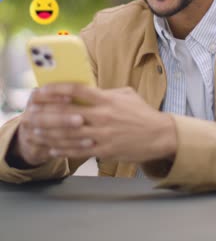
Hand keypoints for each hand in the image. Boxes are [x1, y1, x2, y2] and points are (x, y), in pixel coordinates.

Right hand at [14, 88, 85, 166]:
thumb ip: (65, 95)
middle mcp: (27, 117)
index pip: (38, 96)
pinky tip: (86, 145)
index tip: (70, 98)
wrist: (33, 138)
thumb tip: (87, 88)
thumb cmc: (52, 112)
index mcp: (32, 101)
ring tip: (90, 135)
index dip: (53, 97)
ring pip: (50, 136)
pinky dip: (72, 148)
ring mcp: (29, 135)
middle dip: (63, 119)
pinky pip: (55, 149)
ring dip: (71, 136)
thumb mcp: (53, 101)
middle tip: (81, 119)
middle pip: (43, 118)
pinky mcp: (36, 150)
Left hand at [25, 83, 176, 162]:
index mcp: (107, 99)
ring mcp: (103, 135)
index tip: (42, 90)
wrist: (160, 135)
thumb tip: (88, 89)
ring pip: (69, 134)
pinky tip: (51, 148)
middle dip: (45, 113)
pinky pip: (79, 150)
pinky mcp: (105, 150)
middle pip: (67, 114)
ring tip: (35, 131)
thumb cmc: (142, 113)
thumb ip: (106, 92)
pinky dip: (63, 150)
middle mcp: (102, 116)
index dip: (56, 89)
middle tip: (31, 112)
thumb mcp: (126, 94)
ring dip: (49, 133)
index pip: (77, 90)